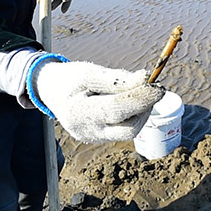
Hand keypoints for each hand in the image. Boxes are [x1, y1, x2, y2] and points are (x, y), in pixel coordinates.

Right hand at [30, 61, 164, 142]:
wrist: (50, 92)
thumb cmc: (70, 78)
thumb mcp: (89, 71)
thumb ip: (117, 79)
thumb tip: (146, 79)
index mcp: (78, 112)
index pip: (117, 110)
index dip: (141, 99)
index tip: (159, 87)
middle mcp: (86, 131)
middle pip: (127, 130)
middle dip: (145, 110)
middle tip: (153, 91)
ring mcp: (92, 138)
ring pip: (127, 132)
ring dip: (140, 113)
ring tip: (140, 93)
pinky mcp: (98, 138)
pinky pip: (121, 131)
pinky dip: (130, 116)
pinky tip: (128, 102)